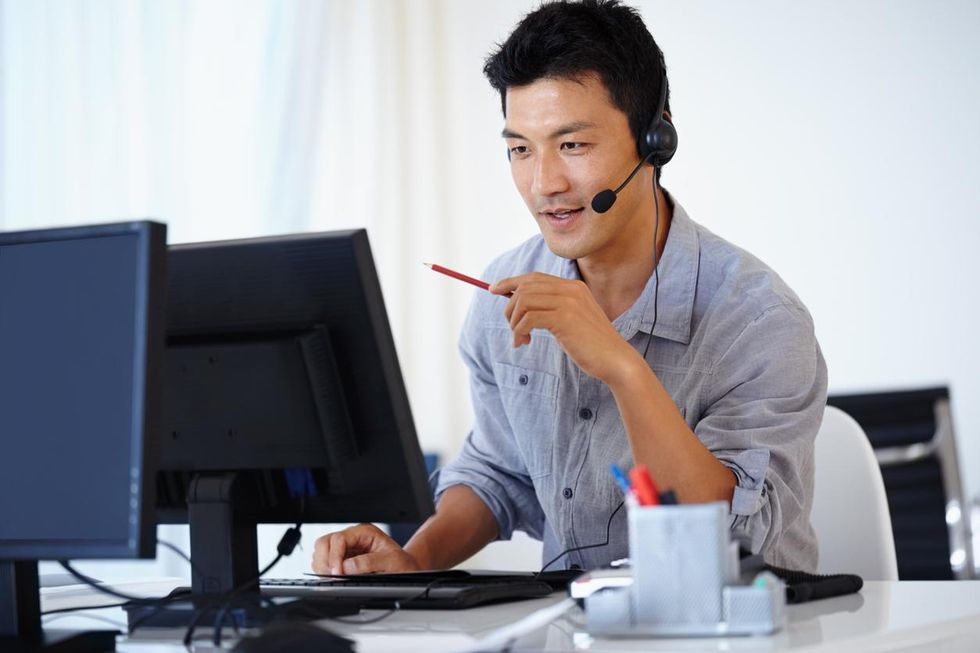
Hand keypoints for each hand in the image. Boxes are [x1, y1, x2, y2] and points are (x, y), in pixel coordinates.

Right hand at [312, 523, 421, 574]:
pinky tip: (335, 577)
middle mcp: (352, 538)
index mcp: (364, 532)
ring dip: (323, 567)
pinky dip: (324, 570)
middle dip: (325, 561)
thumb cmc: (402, 563)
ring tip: (335, 578)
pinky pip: (324, 562)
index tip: (338, 572)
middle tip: (334, 576)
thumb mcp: (391, 561)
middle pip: (324, 543)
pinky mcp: (342, 559)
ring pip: (321, 552)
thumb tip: (347, 567)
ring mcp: (346, 548)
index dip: (335, 556)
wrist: (406, 569)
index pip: (339, 539)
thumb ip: (369, 563)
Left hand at [490, 272, 639, 383]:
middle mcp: (570, 289)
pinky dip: (519, 331)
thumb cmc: (591, 345)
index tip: (493, 289)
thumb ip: (552, 308)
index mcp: (573, 286)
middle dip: (510, 308)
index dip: (511, 281)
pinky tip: (523, 343)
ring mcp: (568, 302)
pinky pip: (528, 319)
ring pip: (523, 302)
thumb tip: (519, 305)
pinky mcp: (564, 319)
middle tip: (513, 329)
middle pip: (525, 287)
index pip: (534, 277)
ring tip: (520, 339)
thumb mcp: (572, 320)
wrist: (616, 360)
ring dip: (514, 323)